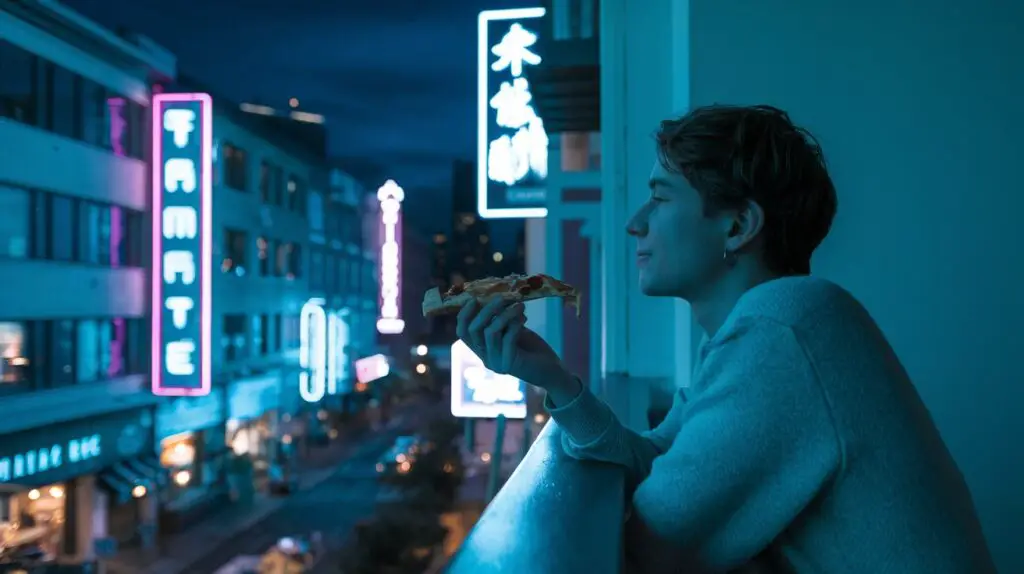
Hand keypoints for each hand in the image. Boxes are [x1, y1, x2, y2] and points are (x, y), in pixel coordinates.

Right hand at [456, 298, 579, 399]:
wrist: (552, 371)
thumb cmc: (532, 349)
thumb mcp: (512, 331)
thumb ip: (500, 320)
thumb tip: (494, 297)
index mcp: (483, 350)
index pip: (463, 333)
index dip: (464, 314)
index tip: (474, 298)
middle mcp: (485, 358)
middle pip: (473, 330)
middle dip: (486, 310)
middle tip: (502, 297)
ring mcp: (496, 362)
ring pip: (490, 332)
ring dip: (505, 314)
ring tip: (520, 305)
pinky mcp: (510, 364)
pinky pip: (507, 338)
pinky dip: (515, 324)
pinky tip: (524, 318)